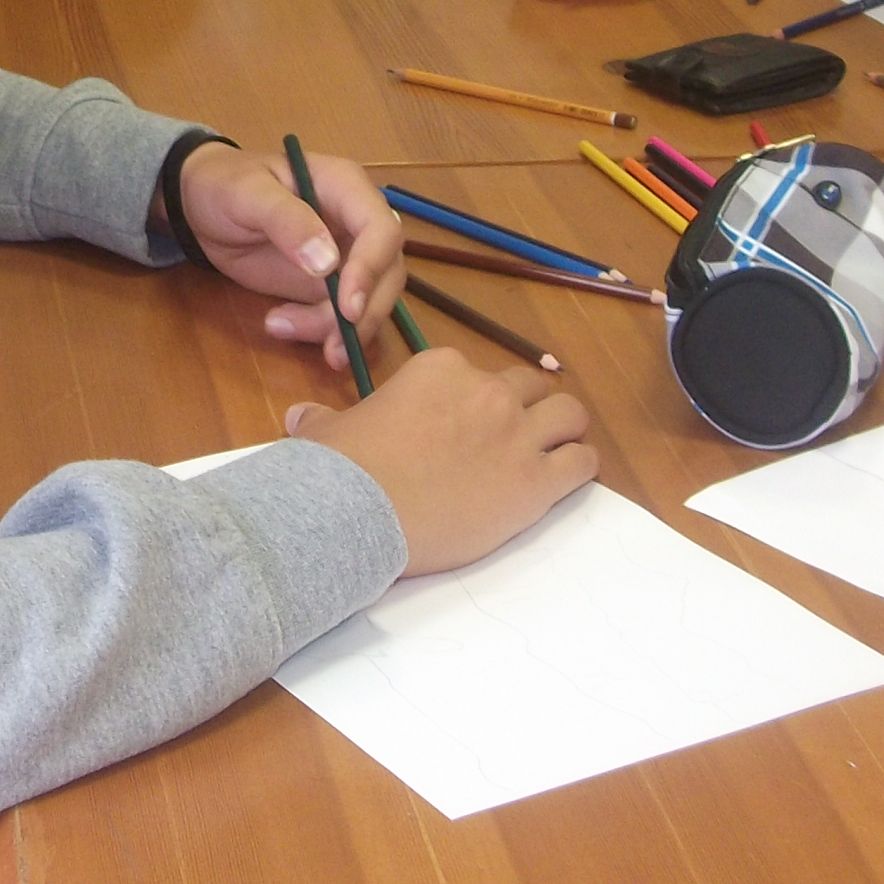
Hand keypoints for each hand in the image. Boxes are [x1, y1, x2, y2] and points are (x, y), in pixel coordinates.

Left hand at [174, 142, 403, 368]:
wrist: (202, 204)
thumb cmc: (226, 184)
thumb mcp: (247, 194)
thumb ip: (286, 220)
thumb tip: (327, 262)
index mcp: (346, 187)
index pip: (383, 230)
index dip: (372, 269)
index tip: (347, 307)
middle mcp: (356, 223)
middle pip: (388, 273)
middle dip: (364, 314)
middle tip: (330, 346)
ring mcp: (347, 256)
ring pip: (369, 301)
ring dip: (340, 330)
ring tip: (281, 328)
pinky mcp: (329, 285)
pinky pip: (342, 315)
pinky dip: (321, 331)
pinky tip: (281, 327)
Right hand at [286, 352, 595, 576]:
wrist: (359, 514)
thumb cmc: (344, 468)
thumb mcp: (330, 432)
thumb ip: (325, 420)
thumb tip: (301, 418)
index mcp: (441, 369)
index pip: (476, 371)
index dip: (473, 398)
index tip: (462, 423)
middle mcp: (487, 392)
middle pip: (528, 385)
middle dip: (523, 407)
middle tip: (510, 437)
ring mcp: (518, 435)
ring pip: (569, 414)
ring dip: (563, 429)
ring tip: (552, 451)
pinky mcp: (537, 482)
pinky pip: (583, 462)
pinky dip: (579, 467)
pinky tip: (565, 478)